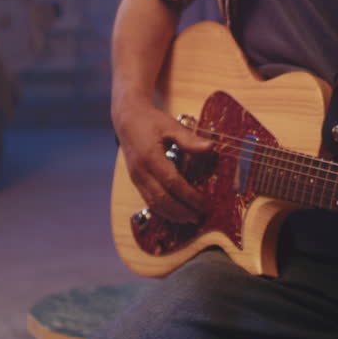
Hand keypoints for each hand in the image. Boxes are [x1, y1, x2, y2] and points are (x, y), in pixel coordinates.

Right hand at [114, 97, 212, 223]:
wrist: (127, 119)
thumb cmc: (151, 121)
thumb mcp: (171, 126)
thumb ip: (189, 140)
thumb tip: (210, 148)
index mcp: (150, 157)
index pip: (172, 182)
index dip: (188, 195)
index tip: (204, 202)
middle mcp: (141, 171)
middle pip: (162, 198)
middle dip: (181, 210)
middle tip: (199, 216)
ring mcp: (136, 178)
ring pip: (153, 203)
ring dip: (172, 214)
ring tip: (190, 219)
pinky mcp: (136, 181)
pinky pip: (148, 200)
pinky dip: (162, 210)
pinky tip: (174, 214)